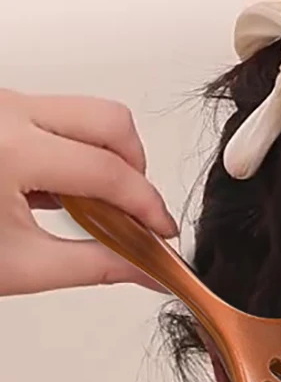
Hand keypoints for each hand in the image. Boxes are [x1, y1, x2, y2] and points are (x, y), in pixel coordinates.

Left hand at [0, 89, 177, 296]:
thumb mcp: (24, 266)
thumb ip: (99, 266)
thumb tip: (147, 273)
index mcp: (11, 152)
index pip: (111, 173)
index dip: (149, 207)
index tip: (162, 232)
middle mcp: (6, 114)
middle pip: (110, 121)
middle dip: (137, 168)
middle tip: (133, 212)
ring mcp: (1, 108)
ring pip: (87, 114)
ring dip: (108, 160)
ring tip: (95, 208)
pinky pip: (60, 119)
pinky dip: (79, 155)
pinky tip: (66, 195)